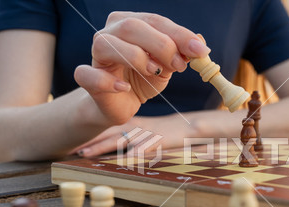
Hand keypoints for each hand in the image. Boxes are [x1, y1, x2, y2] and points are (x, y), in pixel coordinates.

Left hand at [72, 115, 196, 156]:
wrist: (186, 127)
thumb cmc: (163, 132)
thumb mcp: (143, 131)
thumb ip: (127, 136)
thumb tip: (109, 147)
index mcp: (130, 123)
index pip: (104, 127)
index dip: (88, 134)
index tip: (70, 142)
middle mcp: (133, 126)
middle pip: (106, 133)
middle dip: (88, 140)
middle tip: (70, 149)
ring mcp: (144, 134)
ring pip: (119, 139)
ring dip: (101, 147)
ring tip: (85, 154)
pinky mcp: (155, 141)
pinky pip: (141, 149)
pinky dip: (130, 155)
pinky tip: (119, 162)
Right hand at [74, 12, 209, 125]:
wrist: (122, 104)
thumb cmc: (144, 79)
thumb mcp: (167, 66)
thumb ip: (180, 54)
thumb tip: (200, 43)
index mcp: (132, 23)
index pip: (156, 21)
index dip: (179, 35)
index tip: (201, 51)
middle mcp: (111, 32)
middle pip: (132, 27)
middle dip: (161, 45)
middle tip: (179, 65)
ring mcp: (96, 54)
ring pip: (109, 44)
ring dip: (136, 57)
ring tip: (154, 72)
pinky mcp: (87, 77)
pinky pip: (88, 74)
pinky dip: (107, 81)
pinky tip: (124, 88)